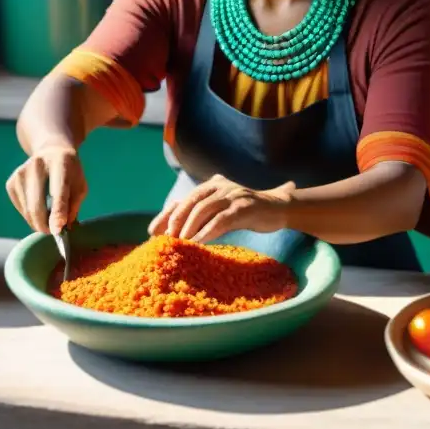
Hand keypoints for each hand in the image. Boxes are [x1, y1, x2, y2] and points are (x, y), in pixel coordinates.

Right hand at [6, 143, 86, 234]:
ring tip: (49, 219)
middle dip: (45, 226)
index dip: (58, 212)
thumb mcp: (80, 186)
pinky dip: (30, 216)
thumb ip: (73, 206)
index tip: (57, 230)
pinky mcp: (11, 183)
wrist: (51, 152)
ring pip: (27, 211)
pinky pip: (21, 210)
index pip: (58, 191)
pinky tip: (39, 207)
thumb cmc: (70, 173)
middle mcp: (37, 165)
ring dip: (38, 223)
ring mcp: (20, 173)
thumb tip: (60, 228)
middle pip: (37, 206)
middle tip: (53, 232)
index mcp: (60, 163)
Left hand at [148, 174, 292, 243]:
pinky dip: (207, 231)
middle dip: (174, 220)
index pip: (183, 199)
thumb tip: (172, 227)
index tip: (151, 231)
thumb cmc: (245, 212)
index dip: (166, 215)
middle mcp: (220, 186)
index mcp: (211, 185)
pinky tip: (198, 242)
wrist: (278, 208)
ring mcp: (233, 195)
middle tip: (164, 238)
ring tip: (179, 242)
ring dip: (188, 226)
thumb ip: (201, 213)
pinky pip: (221, 219)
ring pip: (203, 209)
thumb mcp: (220, 209)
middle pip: (191, 202)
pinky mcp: (244, 207)